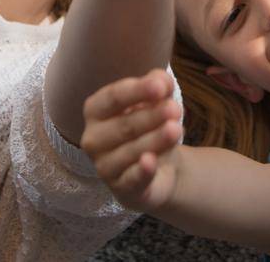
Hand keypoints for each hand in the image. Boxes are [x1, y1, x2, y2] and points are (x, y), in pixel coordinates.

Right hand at [80, 70, 183, 210]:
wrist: (157, 166)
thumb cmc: (149, 124)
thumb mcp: (155, 101)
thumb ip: (158, 85)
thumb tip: (162, 80)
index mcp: (95, 111)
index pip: (113, 98)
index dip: (137, 91)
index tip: (161, 86)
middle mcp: (93, 139)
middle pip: (124, 125)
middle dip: (151, 116)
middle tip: (175, 109)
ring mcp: (104, 166)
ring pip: (131, 151)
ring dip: (155, 139)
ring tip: (177, 129)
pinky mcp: (121, 189)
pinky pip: (131, 180)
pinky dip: (141, 171)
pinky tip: (150, 162)